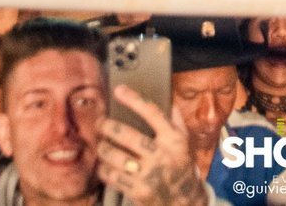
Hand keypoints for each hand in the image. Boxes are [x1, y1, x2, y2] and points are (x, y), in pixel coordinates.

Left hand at [97, 86, 206, 205]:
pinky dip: (103, 169)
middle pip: (126, 134)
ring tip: (101, 144)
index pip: (152, 113)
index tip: (119, 90)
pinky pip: (112, 176)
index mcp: (175, 140)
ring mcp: (149, 175)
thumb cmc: (181, 166)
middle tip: (100, 123)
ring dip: (103, 148)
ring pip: (115, 156)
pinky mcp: (138, 192)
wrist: (185, 202)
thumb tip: (165, 95)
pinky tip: (104, 164)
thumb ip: (175, 119)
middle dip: (107, 126)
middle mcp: (162, 156)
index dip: (134, 99)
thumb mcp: (185, 141)